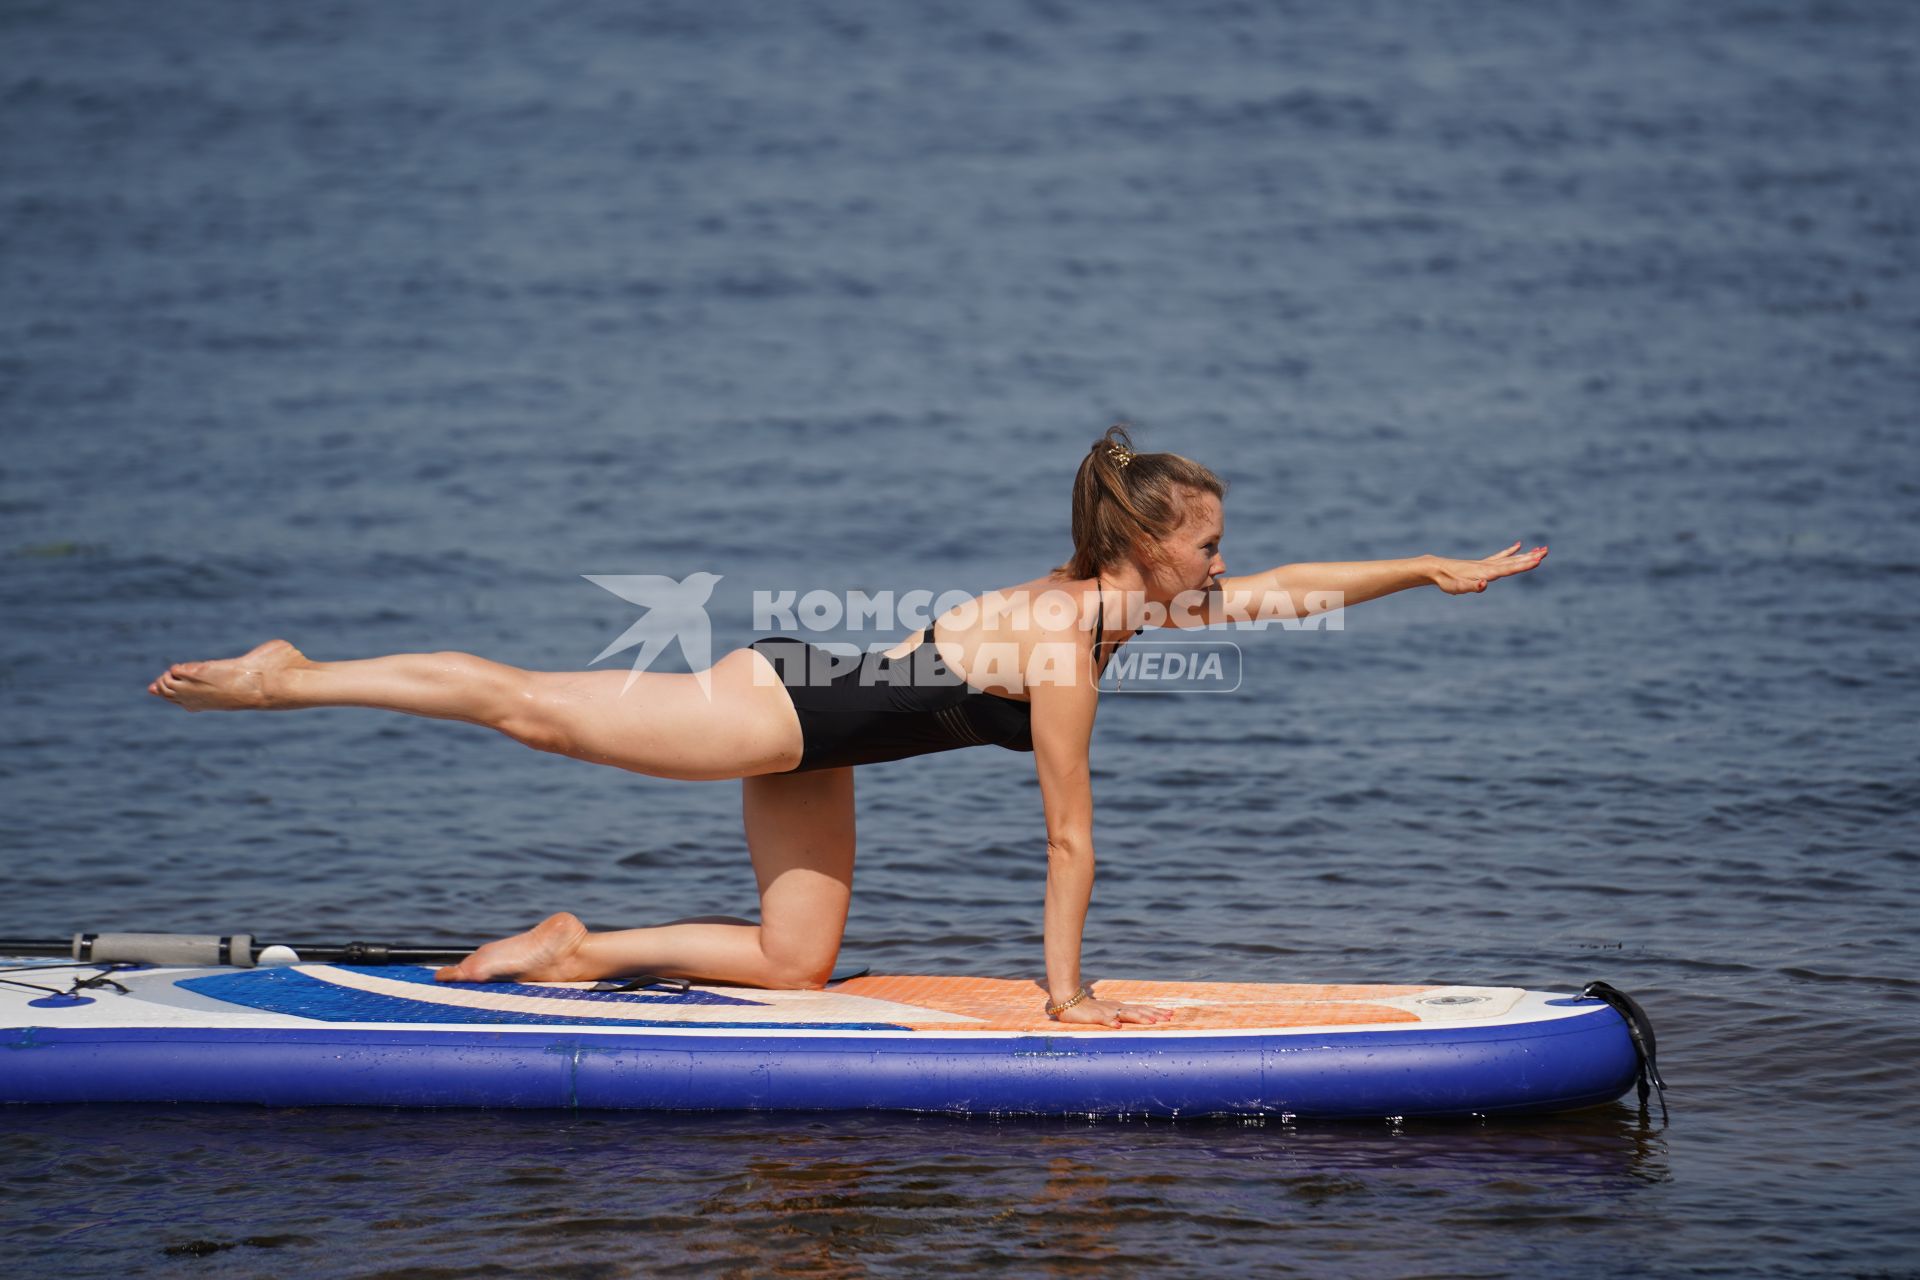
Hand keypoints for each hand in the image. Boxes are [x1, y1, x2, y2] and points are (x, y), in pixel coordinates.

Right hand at [1051, 997, 1175, 1028]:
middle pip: (1139, 1010)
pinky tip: (1118, 1026)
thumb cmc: (1088, 1010)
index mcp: (1120, 1007)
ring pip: (1126, 1014)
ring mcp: (1106, 1011)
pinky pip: (1104, 1019)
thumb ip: (1119, 1017)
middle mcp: (1116, 1008)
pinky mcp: (1094, 1016)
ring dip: (1139, 1017)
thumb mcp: (1108, 1013)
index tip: (1171, 1014)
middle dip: (1154, 1014)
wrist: (1068, 1002)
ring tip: (1151, 1022)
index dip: (1156, 1011)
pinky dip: (1111, 1022)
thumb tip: (1131, 1024)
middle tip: (1169, 1017)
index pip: (1142, 1009)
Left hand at [1427, 542, 1547, 594]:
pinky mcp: (1481, 564)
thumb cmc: (1445, 581)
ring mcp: (1485, 564)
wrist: (1434, 568)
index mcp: (1485, 572)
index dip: (1523, 565)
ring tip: (1542, 549)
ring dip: (1526, 555)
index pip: (1508, 568)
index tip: (1538, 560)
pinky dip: (1510, 551)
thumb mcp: (1456, 588)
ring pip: (1510, 559)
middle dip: (1530, 558)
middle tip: (1546, 551)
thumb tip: (1485, 585)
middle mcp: (1488, 566)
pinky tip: (1519, 545)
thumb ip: (1471, 587)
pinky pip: (1499, 556)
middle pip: (1513, 562)